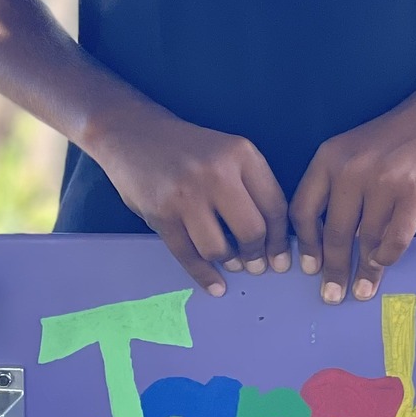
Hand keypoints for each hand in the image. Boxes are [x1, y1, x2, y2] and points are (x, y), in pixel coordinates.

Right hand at [85, 99, 289, 294]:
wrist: (133, 132)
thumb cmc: (188, 147)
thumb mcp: (227, 151)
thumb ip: (250, 184)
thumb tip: (273, 237)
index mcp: (241, 153)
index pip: (274, 205)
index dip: (281, 239)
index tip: (282, 258)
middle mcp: (216, 172)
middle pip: (251, 231)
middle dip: (257, 256)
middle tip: (257, 266)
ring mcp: (186, 194)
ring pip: (219, 248)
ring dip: (229, 262)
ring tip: (232, 263)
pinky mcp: (160, 214)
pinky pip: (188, 255)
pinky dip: (204, 275)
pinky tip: (215, 284)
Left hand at [290, 88, 415, 303]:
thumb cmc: (400, 137)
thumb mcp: (356, 151)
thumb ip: (339, 188)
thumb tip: (329, 242)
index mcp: (330, 158)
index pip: (303, 210)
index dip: (305, 245)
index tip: (307, 269)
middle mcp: (351, 170)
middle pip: (333, 232)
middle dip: (332, 270)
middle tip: (331, 296)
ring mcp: (384, 182)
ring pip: (366, 239)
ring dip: (364, 270)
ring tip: (363, 289)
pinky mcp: (415, 195)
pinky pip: (395, 239)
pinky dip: (388, 257)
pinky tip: (385, 264)